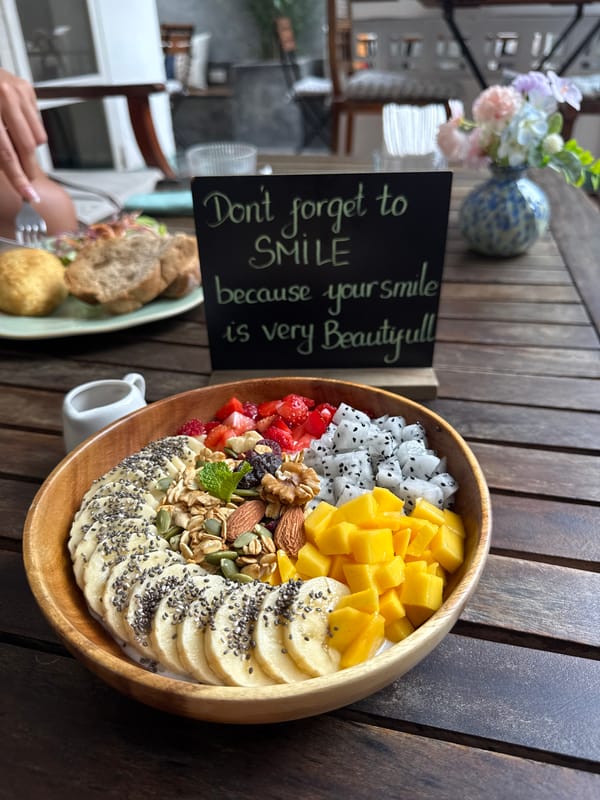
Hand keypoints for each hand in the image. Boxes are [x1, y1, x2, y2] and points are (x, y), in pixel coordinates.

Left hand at [0, 68, 46, 202]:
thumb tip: (9, 169)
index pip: (6, 154)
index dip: (18, 178)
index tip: (29, 195)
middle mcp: (5, 97)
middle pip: (27, 146)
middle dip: (27, 167)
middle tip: (27, 178)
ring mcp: (19, 91)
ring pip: (38, 137)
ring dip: (28, 146)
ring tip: (14, 140)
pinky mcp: (27, 88)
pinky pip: (37, 121)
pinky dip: (28, 127)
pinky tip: (15, 122)